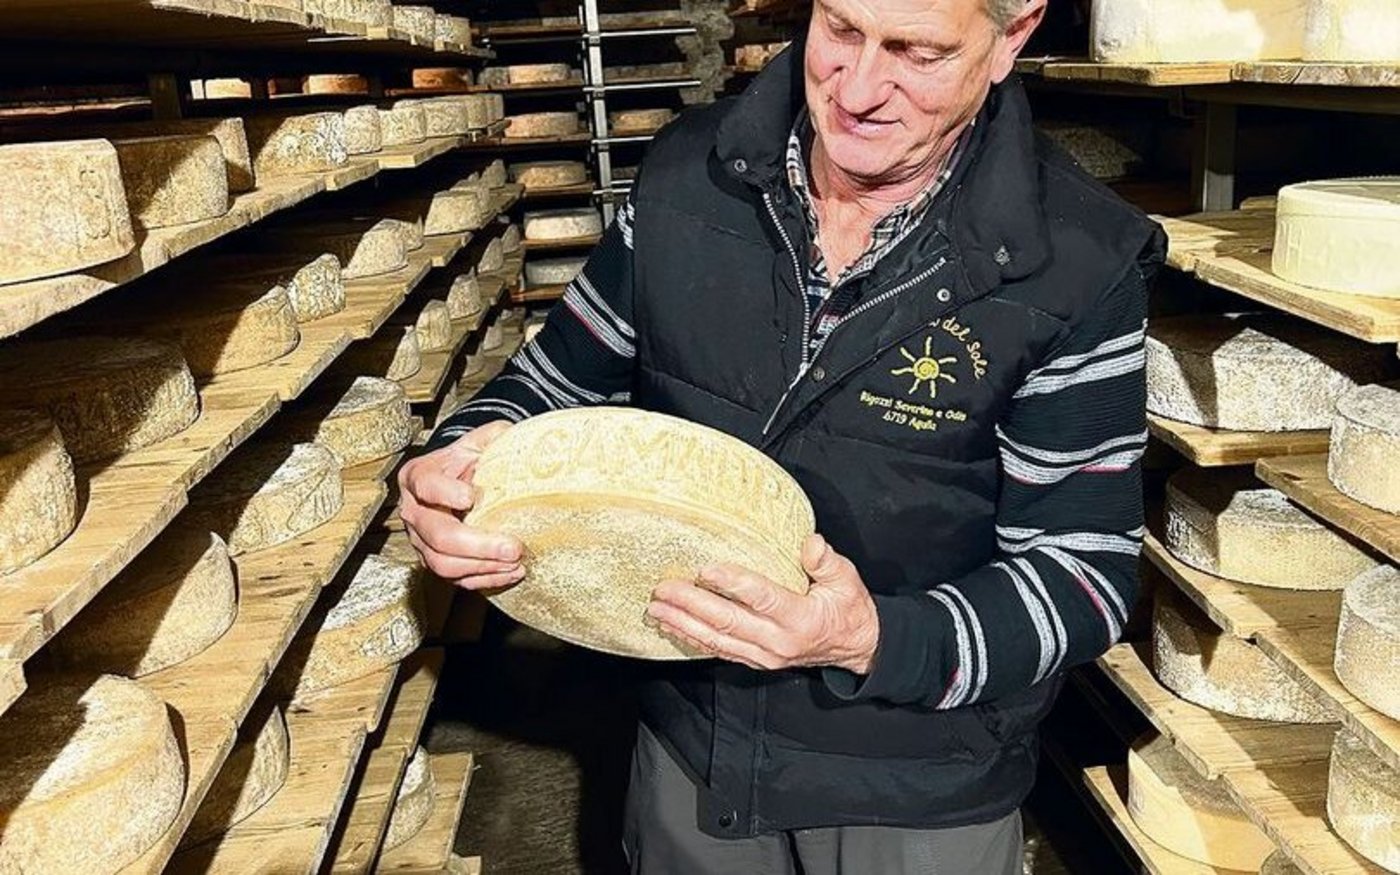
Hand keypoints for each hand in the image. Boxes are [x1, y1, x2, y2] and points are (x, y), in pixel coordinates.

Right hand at [398, 420, 524, 590]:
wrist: (463, 480)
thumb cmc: (472, 459)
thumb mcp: (483, 439)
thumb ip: (496, 436)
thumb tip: (517, 439)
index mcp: (419, 476)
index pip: (425, 486)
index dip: (446, 493)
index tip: (473, 496)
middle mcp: (414, 511)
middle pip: (437, 535)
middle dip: (478, 545)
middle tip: (513, 546)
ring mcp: (422, 540)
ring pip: (443, 564)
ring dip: (483, 567)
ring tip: (516, 562)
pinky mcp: (436, 561)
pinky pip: (456, 579)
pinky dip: (485, 579)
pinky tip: (511, 572)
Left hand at [647, 535, 879, 673]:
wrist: (856, 648)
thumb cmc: (848, 609)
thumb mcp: (847, 580)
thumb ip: (826, 561)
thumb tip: (810, 542)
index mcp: (801, 618)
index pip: (762, 598)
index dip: (734, 583)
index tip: (706, 569)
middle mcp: (779, 641)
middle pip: (728, 621)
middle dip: (691, 604)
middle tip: (665, 588)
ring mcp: (765, 655)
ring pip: (717, 640)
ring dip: (683, 624)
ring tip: (657, 609)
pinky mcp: (756, 661)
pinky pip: (720, 651)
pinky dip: (694, 639)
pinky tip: (674, 627)